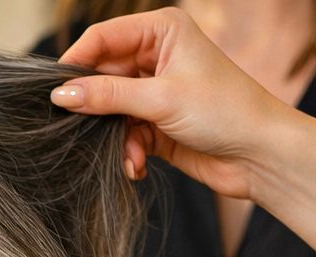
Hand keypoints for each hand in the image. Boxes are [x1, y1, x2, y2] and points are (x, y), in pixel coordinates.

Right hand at [52, 8, 294, 199]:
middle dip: (96, 108)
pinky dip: (127, 151)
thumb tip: (60, 94)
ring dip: (114, 137)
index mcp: (162, 31)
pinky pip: (123, 133)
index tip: (54, 92)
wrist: (261, 155)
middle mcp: (157, 56)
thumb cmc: (226, 111)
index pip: (102, 38)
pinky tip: (137, 166)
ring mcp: (155, 90)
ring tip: (127, 156)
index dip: (76, 62)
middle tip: (83, 131)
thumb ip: (107, 96)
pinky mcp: (155, 122)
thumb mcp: (161, 99)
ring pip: (110, 109)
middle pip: (102, 76)